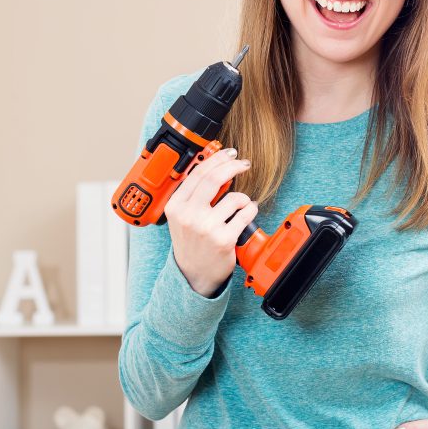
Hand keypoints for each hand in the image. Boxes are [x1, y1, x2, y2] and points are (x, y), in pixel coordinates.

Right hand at [165, 147, 257, 296]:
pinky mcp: (224, 239)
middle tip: (243, 164)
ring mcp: (206, 228)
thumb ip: (194, 194)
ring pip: (235, 197)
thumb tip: (218, 166)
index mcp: (176, 207)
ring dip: (244, 198)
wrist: (193, 275)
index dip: (216, 159)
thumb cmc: (191, 243)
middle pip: (214, 179)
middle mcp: (189, 216)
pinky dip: (251, 209)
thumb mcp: (182, 217)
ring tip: (242, 205)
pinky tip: (247, 213)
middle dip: (233, 166)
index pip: (197, 174)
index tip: (229, 153)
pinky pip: (245, 214)